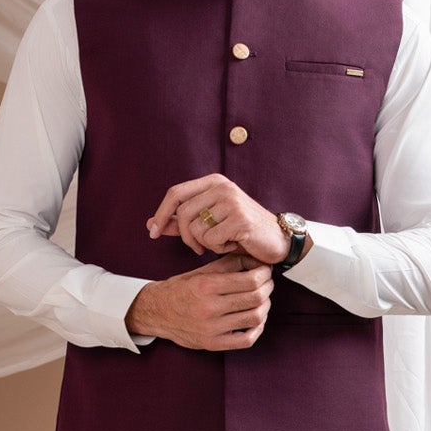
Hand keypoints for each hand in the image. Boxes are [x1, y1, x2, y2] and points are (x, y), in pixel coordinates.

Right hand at [126, 252, 273, 350]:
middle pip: (255, 298)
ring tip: (263, 300)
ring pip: (254, 318)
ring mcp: (211, 328)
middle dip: (268, 288)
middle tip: (267, 283)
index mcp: (206, 286)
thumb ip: (228, 265)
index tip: (265, 271)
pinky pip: (246, 340)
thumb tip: (255, 260)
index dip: (264, 274)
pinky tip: (256, 320)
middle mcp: (209, 308)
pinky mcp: (212, 344)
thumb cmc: (180, 289)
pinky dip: (257, 329)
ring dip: (265, 307)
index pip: (250, 281)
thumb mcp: (201, 272)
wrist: (156, 312)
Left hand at [147, 174, 289, 265]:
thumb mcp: (210, 222)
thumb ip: (181, 222)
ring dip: (204, 243)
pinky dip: (218, 248)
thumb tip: (151, 223)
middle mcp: (222, 187)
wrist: (278, 239)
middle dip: (185, 237)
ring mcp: (232, 202)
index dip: (161, 214)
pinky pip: (211, 239)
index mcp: (213, 182)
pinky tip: (232, 245)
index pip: (175, 193)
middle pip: (183, 214)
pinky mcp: (240, 220)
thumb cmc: (241, 231)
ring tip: (222, 242)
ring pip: (196, 228)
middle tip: (197, 248)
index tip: (153, 233)